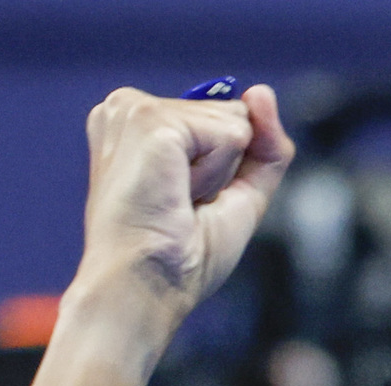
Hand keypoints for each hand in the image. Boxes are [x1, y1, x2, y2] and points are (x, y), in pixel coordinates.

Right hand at [71, 84, 293, 337]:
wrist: (145, 289)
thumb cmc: (178, 258)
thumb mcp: (236, 193)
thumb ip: (262, 144)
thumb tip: (261, 92)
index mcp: (137, 123)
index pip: (222, 119)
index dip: (223, 170)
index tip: (180, 205)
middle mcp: (128, 107)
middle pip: (231, 114)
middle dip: (223, 170)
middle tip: (179, 207)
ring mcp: (136, 110)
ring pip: (234, 122)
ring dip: (218, 175)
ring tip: (175, 203)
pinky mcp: (151, 121)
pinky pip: (231, 135)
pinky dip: (217, 176)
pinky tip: (177, 195)